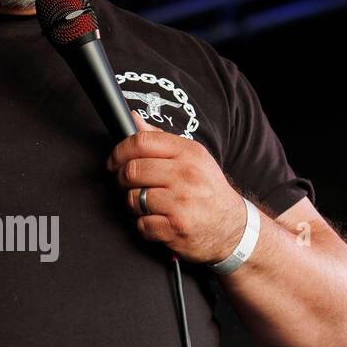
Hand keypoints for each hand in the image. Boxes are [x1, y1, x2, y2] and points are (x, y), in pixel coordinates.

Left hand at [105, 110, 246, 264]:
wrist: (233, 227)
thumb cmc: (207, 190)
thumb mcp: (192, 158)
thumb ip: (160, 140)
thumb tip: (133, 119)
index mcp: (189, 153)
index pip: (141, 142)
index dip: (119, 151)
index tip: (114, 161)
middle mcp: (186, 175)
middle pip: (132, 170)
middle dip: (122, 180)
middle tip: (128, 185)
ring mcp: (181, 203)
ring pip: (133, 198)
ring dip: (133, 204)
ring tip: (147, 204)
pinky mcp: (176, 227)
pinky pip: (141, 224)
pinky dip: (143, 225)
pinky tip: (157, 221)